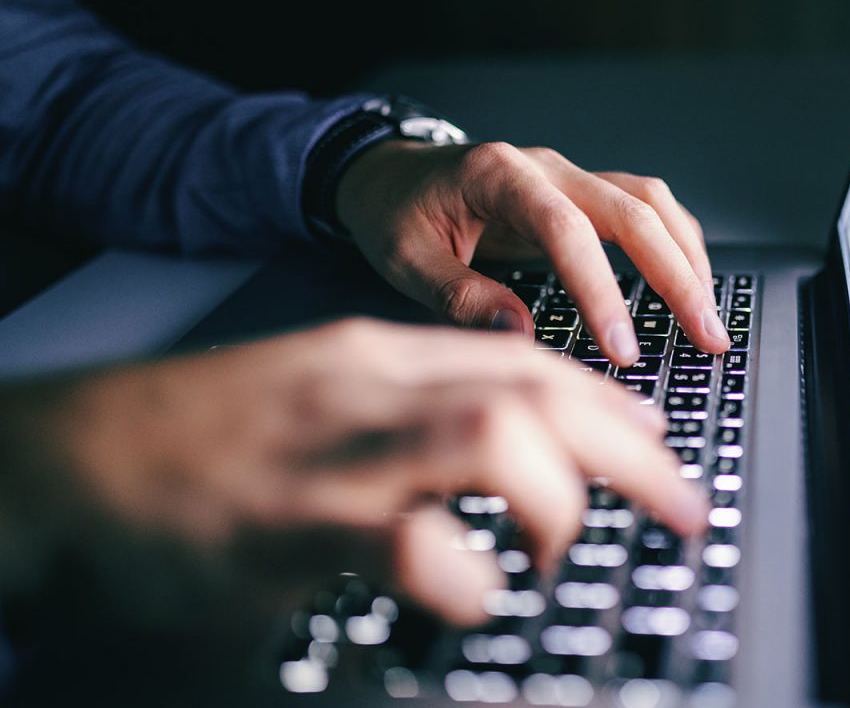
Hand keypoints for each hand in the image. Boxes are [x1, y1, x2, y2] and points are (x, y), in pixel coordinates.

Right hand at [0, 318, 706, 632]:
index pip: (525, 361)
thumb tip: (507, 442)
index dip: (608, 403)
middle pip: (534, 390)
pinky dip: (462, 575)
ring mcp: (331, 452)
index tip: (654, 440)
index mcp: (374, 359)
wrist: (66, 462)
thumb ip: (405, 409)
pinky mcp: (289, 525)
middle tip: (679, 502)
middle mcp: (367, 391)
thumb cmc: (196, 441)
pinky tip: (473, 594)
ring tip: (562, 549)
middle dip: (628, 449)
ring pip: (490, 437)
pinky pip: (406, 542)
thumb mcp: (313, 398)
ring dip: (557, 498)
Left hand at [335, 140, 731, 364]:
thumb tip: (521, 337)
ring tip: (709, 319)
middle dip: (677, 277)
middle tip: (706, 337)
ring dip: (687, 260)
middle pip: (633, 211)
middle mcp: (546, 169)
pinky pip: (643, 211)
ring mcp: (569, 177)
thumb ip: (460, 297)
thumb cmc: (394, 214)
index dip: (601, 290)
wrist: (389, 174)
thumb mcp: (404, 260)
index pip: (567, 231)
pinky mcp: (580, 195)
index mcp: (499, 176)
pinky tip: (688, 286)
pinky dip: (673, 246)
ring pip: (651, 204)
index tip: (622, 348)